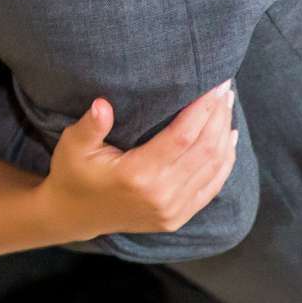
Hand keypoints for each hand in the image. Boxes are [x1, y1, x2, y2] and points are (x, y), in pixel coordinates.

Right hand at [41, 80, 236, 243]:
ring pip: (214, 167)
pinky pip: (212, 186)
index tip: (214, 85)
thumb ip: (89, 126)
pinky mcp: (178, 217)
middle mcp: (161, 195)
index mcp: (137, 175)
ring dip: (224, 134)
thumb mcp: (72, 146)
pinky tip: (229, 138)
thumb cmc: (73, 174)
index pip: (183, 137)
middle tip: (224, 89)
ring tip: (227, 106)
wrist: (75, 216)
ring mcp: (172, 210)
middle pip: (205, 150)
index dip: (203, 110)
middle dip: (219, 116)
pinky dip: (225, 161)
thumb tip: (103, 104)